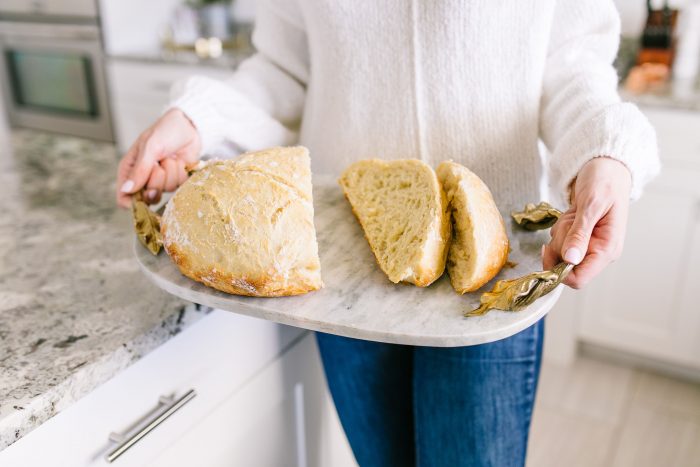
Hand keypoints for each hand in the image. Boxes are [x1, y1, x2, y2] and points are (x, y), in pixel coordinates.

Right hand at [116, 109, 200, 207]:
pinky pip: (179, 185)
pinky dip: (181, 173)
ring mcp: (162, 180)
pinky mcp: (177, 180)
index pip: (124, 196)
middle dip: (157, 180)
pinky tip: (180, 161)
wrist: (189, 126)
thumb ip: (140, 169)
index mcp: (130, 169)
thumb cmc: (165, 131)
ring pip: (166, 190)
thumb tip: (127, 189)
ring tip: (170, 157)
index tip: (143, 197)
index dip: (132, 202)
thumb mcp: (150, 146)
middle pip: (148, 197)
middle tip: (159, 163)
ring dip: (171, 172)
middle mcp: (144, 178)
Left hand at [543, 157, 631, 288]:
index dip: (559, 271)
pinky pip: (559, 242)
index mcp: (607, 250)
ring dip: (559, 233)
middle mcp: (599, 252)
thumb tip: (571, 260)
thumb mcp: (591, 205)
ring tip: (573, 214)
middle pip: (564, 266)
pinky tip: (572, 214)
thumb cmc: (605, 182)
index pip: (579, 279)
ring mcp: (589, 246)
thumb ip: (580, 233)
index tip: (548, 248)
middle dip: (557, 244)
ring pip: (559, 254)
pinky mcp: (580, 239)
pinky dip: (559, 228)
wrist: (607, 168)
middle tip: (568, 221)